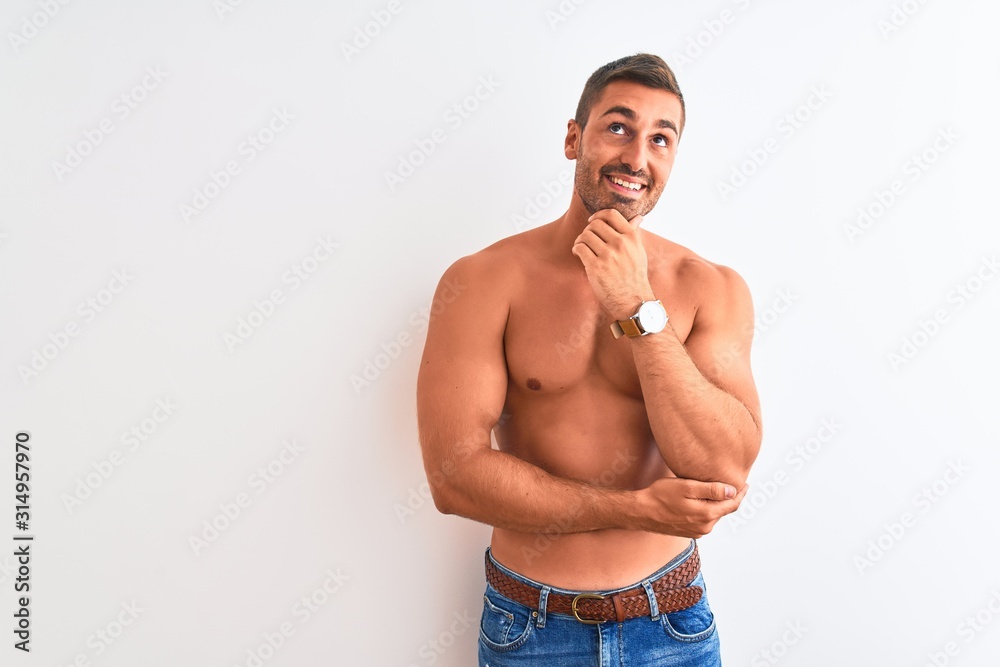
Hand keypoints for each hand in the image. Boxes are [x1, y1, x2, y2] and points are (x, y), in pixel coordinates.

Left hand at [571, 209, 653, 319]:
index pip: (611, 214)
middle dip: (587, 230)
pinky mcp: (596, 267)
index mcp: (631, 237)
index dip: (598, 215)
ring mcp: (608, 255)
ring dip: (579, 240)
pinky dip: (576, 249)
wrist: (633, 300)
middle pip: (595, 224)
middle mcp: (620, 243)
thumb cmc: (635, 276)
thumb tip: (638, 217)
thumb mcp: (639, 251)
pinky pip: (580, 248)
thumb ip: (634, 233)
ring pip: (585, 235)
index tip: (592, 221)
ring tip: (581, 247)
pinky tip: (578, 254)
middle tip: (586, 240)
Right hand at [634, 478, 748, 537]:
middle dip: (730, 498)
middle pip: (724, 510)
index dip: (741, 493)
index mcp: (707, 515)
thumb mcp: (687, 487)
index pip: (732, 504)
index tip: (745, 484)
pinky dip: (707, 511)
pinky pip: (705, 520)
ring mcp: (697, 532)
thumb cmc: (661, 495)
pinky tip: (701, 501)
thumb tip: (732, 491)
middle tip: (733, 485)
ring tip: (716, 492)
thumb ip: (711, 490)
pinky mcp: (690, 533)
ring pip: (714, 515)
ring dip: (717, 505)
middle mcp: (705, 527)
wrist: (641, 512)